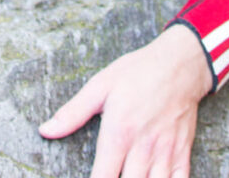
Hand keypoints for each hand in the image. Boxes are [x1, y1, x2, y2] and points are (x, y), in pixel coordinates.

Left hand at [39, 24, 211, 177]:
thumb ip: (72, 113)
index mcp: (119, 132)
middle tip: (110, 177)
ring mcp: (165, 152)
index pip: (103, 177)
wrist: (180, 63)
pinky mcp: (183, 151)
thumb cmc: (138, 72)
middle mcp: (143, 147)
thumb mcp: (100, 85)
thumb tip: (46, 130)